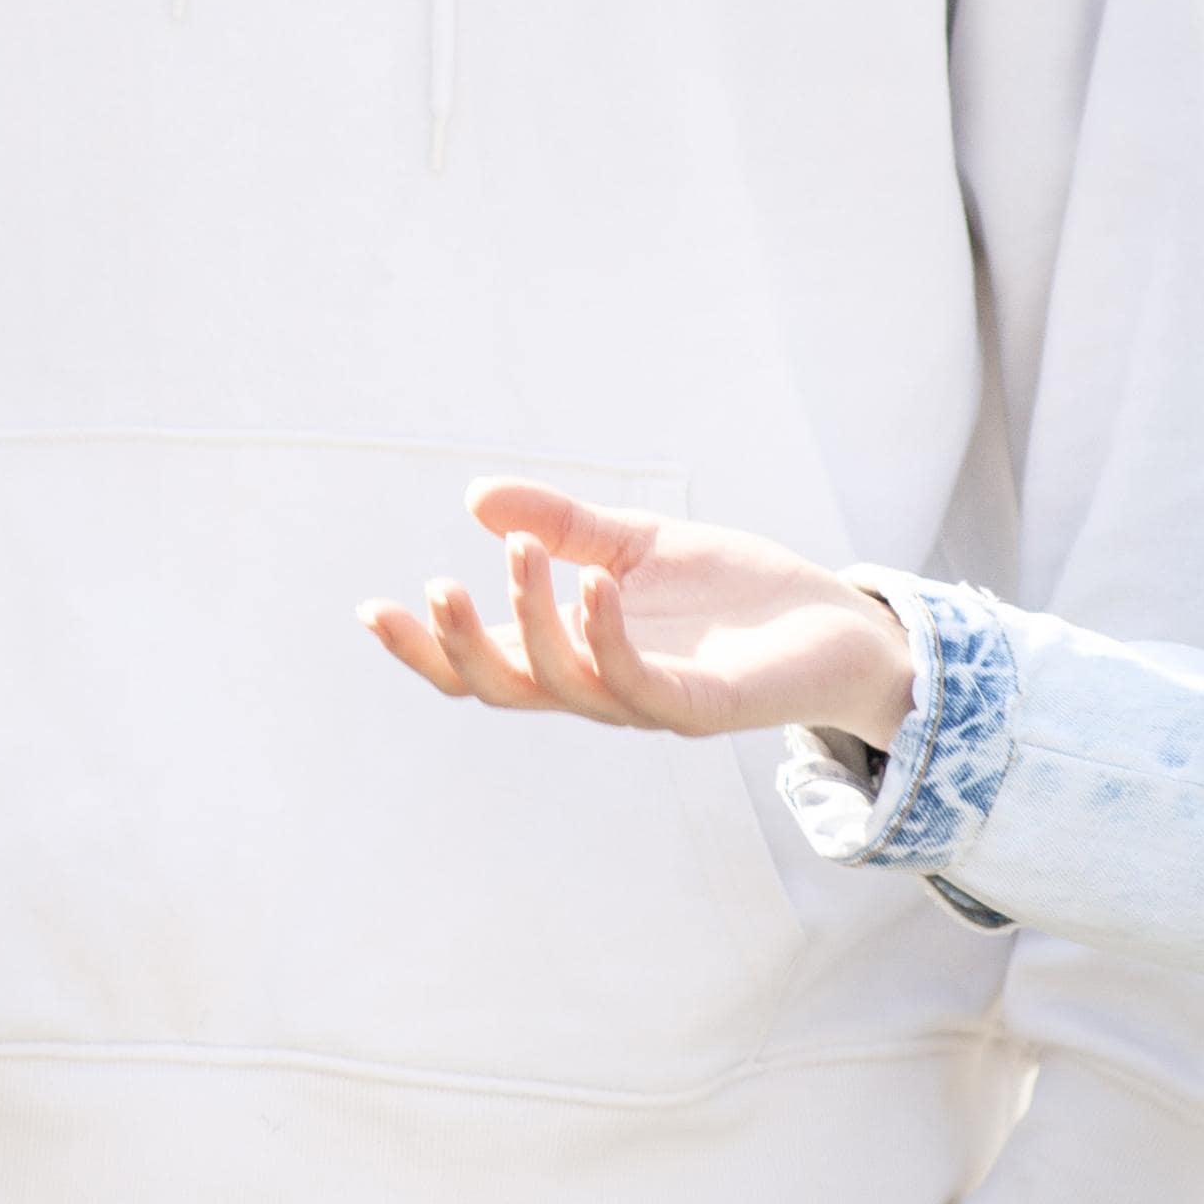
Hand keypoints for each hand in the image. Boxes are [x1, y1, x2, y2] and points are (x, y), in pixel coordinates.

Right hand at [366, 478, 911, 741]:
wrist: (832, 622)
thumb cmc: (731, 593)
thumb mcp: (633, 544)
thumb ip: (561, 525)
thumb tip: (477, 497)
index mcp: (574, 654)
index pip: (483, 663)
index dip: (425, 647)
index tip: (371, 609)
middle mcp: (599, 687)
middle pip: (505, 688)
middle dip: (458, 648)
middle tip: (436, 588)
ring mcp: (647, 701)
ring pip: (563, 683)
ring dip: (530, 621)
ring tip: (520, 553)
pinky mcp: (700, 706)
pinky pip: (637, 683)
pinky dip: (604, 637)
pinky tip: (593, 584)